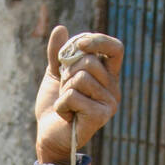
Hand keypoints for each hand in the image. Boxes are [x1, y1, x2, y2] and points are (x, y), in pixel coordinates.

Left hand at [35, 25, 122, 164]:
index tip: (79, 45)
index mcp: (108, 75)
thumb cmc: (55, 106)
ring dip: (64, 90)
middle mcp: (113, 89)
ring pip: (81, 78)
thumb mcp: (56, 74)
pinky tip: (66, 115)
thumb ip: (58, 53)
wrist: (49, 136)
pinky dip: (62, 104)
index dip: (97, 41)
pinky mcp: (100, 116)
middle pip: (89, 61)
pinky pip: (74, 96)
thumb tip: (60, 28)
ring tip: (67, 104)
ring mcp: (109, 104)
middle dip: (68, 73)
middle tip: (65, 90)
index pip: (115, 48)